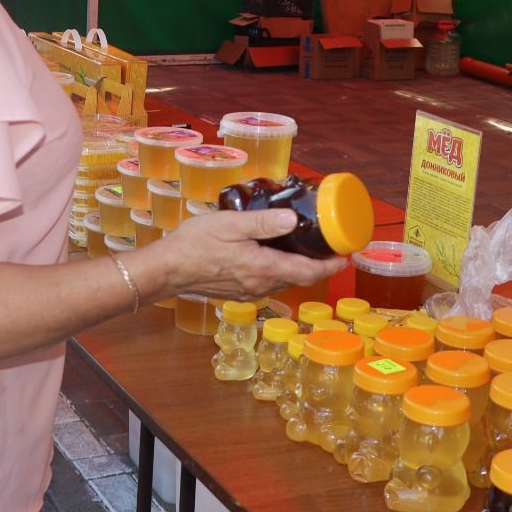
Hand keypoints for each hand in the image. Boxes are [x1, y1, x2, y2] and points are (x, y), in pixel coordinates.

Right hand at [153, 209, 344, 301]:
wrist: (166, 270)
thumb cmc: (195, 244)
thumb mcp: (230, 225)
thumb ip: (263, 222)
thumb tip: (293, 220)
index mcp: (263, 268)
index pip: (308, 272)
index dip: (330, 266)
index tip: (345, 256)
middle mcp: (260, 285)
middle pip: (299, 278)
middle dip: (318, 266)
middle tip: (329, 248)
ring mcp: (249, 291)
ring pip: (283, 281)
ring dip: (299, 268)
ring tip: (306, 248)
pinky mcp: (238, 291)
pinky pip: (268, 282)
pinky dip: (280, 270)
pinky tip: (274, 256)